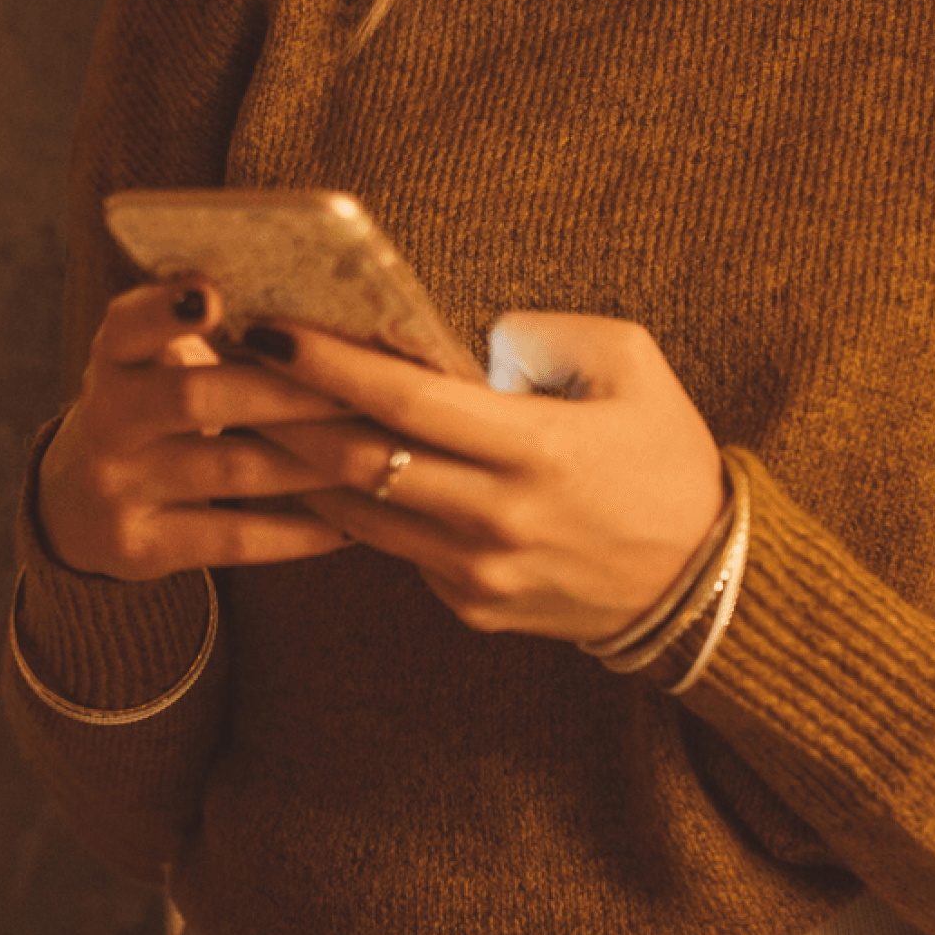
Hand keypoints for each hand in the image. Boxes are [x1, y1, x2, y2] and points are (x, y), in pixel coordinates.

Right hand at [35, 280, 361, 581]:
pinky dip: (296, 531)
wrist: (81, 507)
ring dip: (310, 460)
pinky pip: (233, 538)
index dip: (163, 308)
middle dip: (287, 392)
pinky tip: (349, 524)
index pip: (127, 325)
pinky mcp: (142, 546)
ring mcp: (118, 487)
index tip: (212, 293)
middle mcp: (107, 419)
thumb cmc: (154, 412)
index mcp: (114, 358)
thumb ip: (209, 331)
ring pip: (229, 469)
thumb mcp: (154, 363)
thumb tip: (319, 302)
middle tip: (361, 388)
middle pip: (196, 397)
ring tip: (375, 450)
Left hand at [243, 312, 727, 641]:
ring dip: (301, 462)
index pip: (406, 401)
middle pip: (360, 460)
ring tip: (252, 409)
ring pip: (360, 512)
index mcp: (536, 450)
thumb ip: (543, 335)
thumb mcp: (632, 366)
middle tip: (230, 363)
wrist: (704, 586)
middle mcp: (496, 518)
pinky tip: (320, 468)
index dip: (329, 363)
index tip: (270, 327)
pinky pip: (396, 547)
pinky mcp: (471, 606)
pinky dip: (355, 507)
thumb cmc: (667, 459)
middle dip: (285, 409)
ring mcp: (478, 573)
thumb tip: (461, 339)